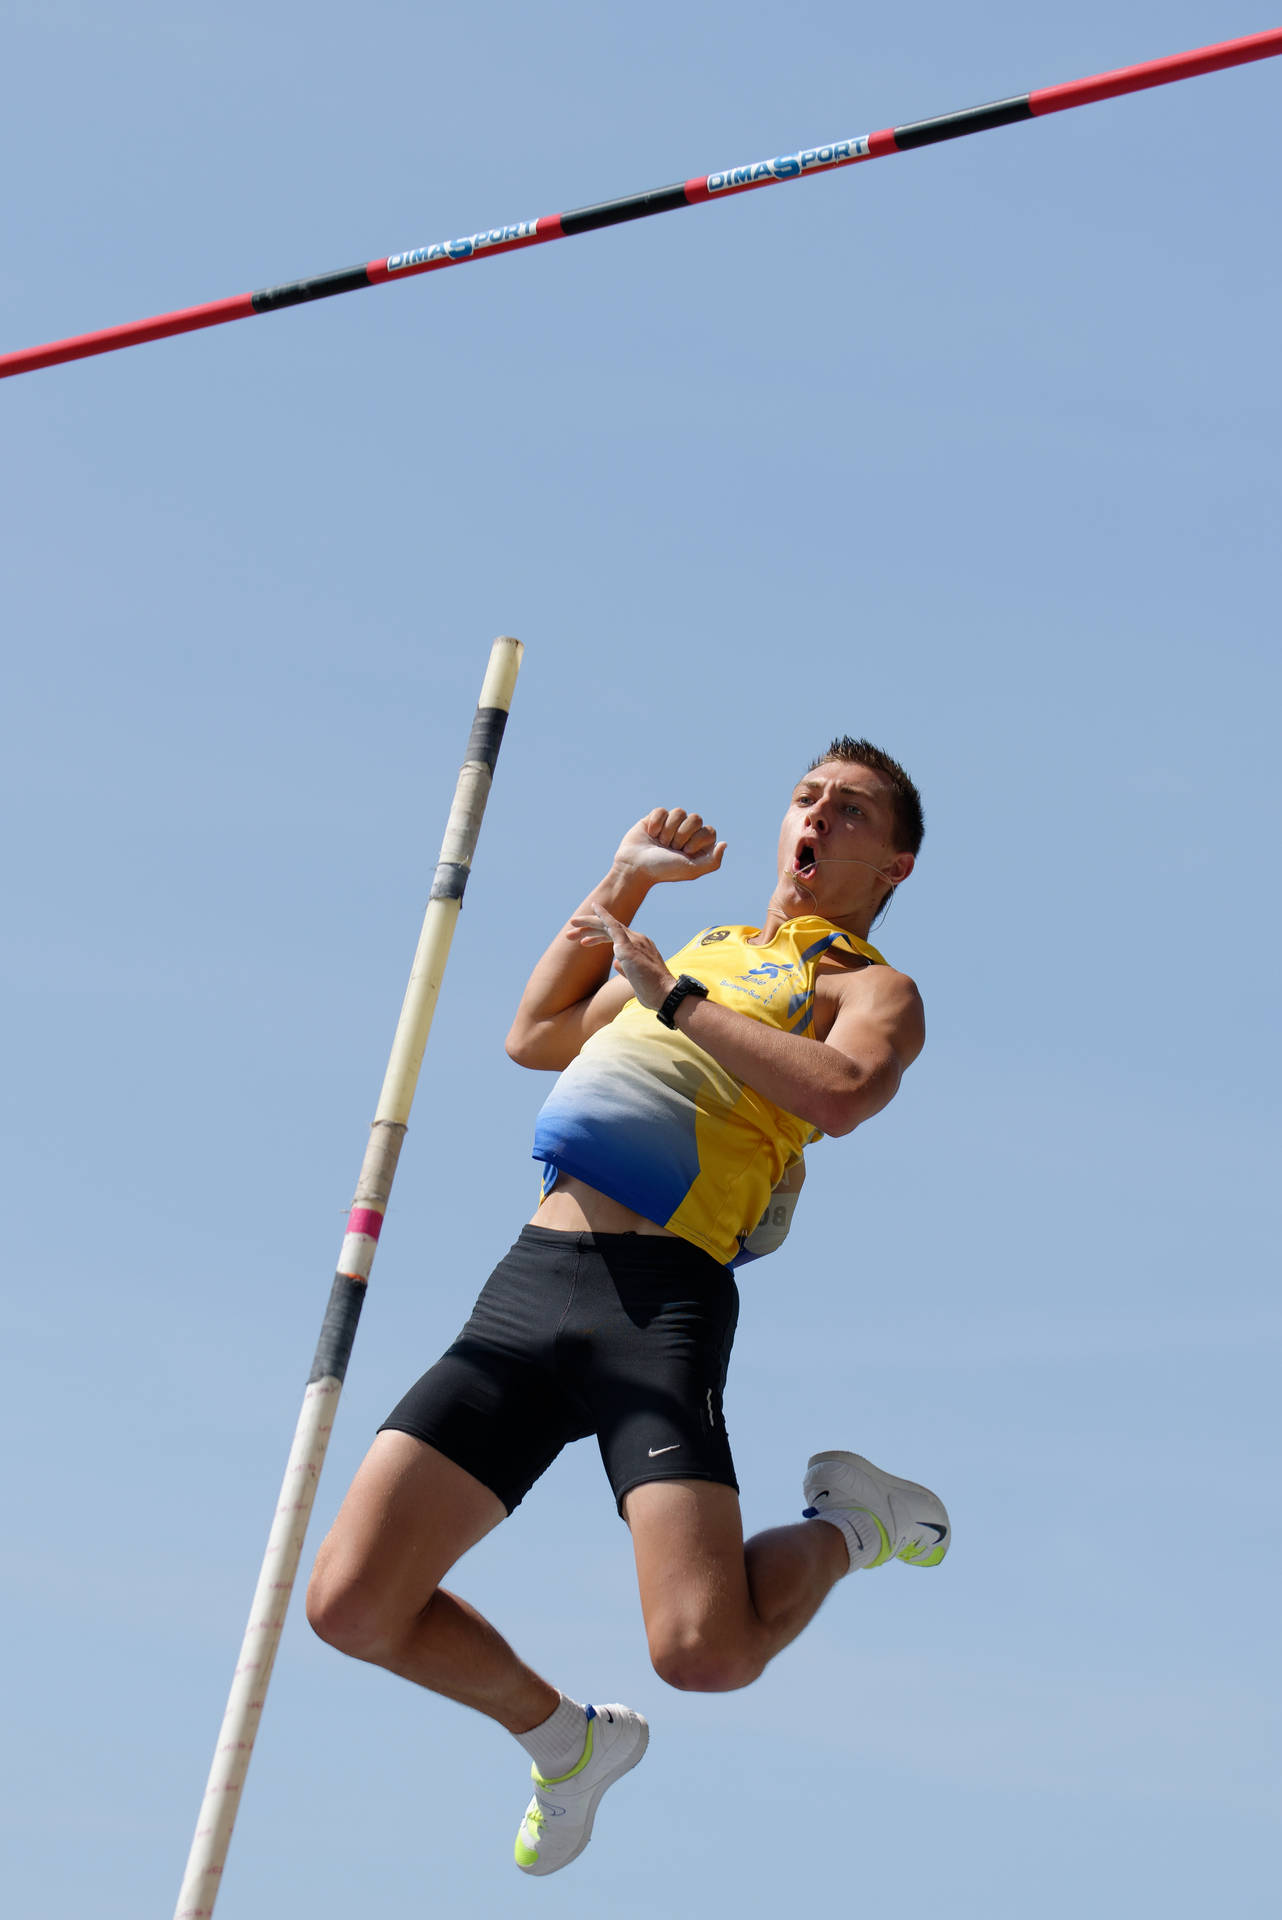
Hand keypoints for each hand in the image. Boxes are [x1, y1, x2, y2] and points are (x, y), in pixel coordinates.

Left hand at [567, 901, 675, 1009]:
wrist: (665, 995)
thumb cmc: (653, 992)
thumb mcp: (636, 980)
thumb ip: (626, 969)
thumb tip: (615, 963)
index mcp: (641, 948)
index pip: (617, 938)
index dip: (599, 938)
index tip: (585, 941)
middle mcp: (638, 940)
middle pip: (611, 929)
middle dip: (590, 929)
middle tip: (571, 933)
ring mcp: (634, 941)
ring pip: (608, 926)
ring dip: (589, 924)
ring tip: (571, 924)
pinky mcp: (629, 945)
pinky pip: (614, 925)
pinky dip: (603, 916)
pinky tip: (594, 907)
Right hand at [610, 808, 725, 885]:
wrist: (635, 867)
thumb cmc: (663, 870)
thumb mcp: (692, 870)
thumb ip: (713, 861)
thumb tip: (724, 843)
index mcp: (698, 846)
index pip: (709, 831)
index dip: (697, 840)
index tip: (685, 852)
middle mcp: (687, 834)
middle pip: (695, 818)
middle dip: (682, 835)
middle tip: (671, 848)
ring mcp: (671, 825)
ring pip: (679, 812)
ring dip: (668, 830)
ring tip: (660, 843)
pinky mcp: (655, 818)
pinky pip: (662, 810)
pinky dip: (656, 823)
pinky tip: (650, 834)